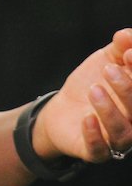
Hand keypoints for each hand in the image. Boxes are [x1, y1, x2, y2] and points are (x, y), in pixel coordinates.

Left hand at [32, 28, 131, 162]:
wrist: (62, 109)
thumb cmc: (91, 84)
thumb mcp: (104, 60)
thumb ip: (119, 47)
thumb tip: (127, 34)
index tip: (128, 54)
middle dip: (127, 89)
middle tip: (108, 69)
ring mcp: (114, 139)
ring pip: (122, 134)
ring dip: (110, 111)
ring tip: (94, 89)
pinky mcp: (93, 151)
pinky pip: (99, 151)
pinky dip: (94, 136)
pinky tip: (87, 118)